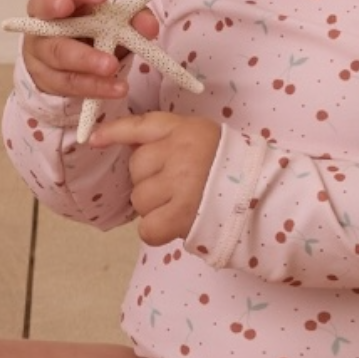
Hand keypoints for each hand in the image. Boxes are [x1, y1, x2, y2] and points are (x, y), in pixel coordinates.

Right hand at [20, 0, 159, 101]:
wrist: (74, 68)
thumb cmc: (93, 34)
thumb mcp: (115, 24)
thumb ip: (134, 20)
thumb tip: (149, 26)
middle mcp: (44, 21)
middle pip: (45, 13)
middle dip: (62, 14)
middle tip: (86, 18)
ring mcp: (40, 51)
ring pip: (57, 53)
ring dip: (86, 60)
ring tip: (111, 67)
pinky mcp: (45, 78)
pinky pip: (68, 82)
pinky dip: (94, 86)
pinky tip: (115, 88)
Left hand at [89, 112, 220, 244]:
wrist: (264, 198)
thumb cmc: (231, 170)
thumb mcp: (205, 138)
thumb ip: (171, 139)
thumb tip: (125, 145)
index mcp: (187, 130)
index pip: (141, 126)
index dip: (114, 132)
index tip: (94, 140)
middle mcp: (181, 153)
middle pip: (136, 168)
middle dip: (149, 181)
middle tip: (176, 187)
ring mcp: (180, 184)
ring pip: (139, 199)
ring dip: (154, 207)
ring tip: (181, 205)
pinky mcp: (180, 216)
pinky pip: (147, 228)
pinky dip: (157, 231)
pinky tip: (175, 225)